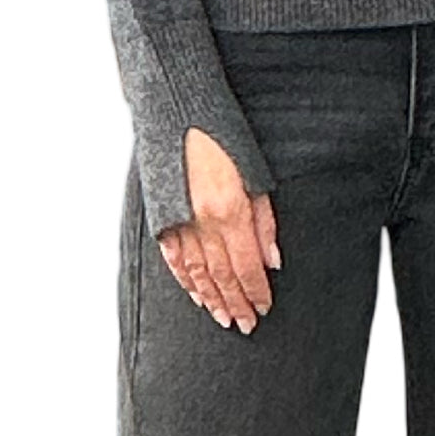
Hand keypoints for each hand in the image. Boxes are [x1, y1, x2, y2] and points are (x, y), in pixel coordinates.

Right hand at [156, 127, 280, 334]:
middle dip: (236, 303)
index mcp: (230, 210)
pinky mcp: (161, 215)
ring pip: (196, 273)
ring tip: (223, 318)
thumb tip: (273, 260)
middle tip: (246, 325)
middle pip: (223, 276)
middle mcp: (202, 222)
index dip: (256, 291)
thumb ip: (264, 220)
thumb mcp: (255, 172)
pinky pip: (173, 257)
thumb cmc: (222, 134)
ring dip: (212, 299)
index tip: (265, 308)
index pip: (247, 266)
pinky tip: (194, 294)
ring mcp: (178, 220)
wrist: (177, 109)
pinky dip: (184, 279)